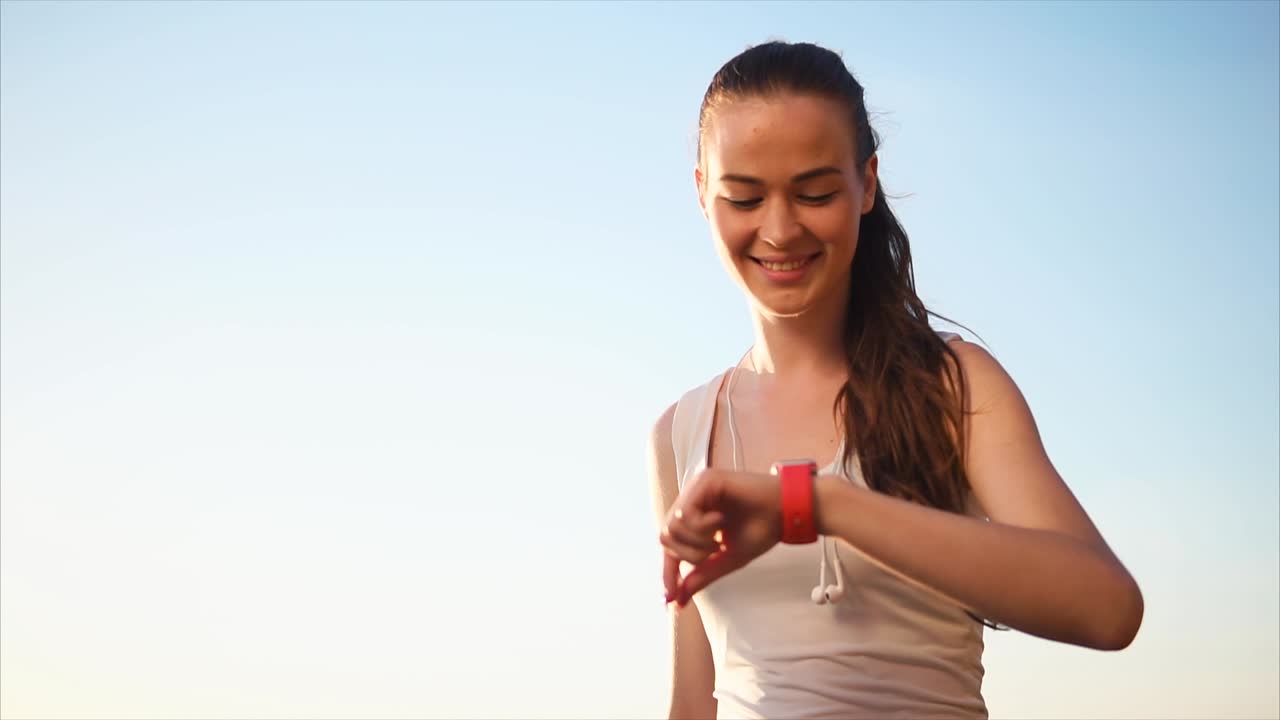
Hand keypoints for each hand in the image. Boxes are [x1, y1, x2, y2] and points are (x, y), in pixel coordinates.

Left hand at [659, 467, 781, 606]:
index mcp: (694, 516)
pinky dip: (702, 526)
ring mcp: (695, 488)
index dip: (668, 572)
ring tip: (720, 536)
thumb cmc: (762, 529)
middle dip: (689, 554)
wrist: (787, 512)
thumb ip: (702, 575)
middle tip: (715, 550)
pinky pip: (685, 513)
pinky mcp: (704, 480)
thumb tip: (679, 599)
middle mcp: (691, 500)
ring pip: (672, 527)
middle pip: (665, 537)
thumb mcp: (727, 559)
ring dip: (697, 541)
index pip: (670, 546)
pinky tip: (720, 521)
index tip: (670, 598)